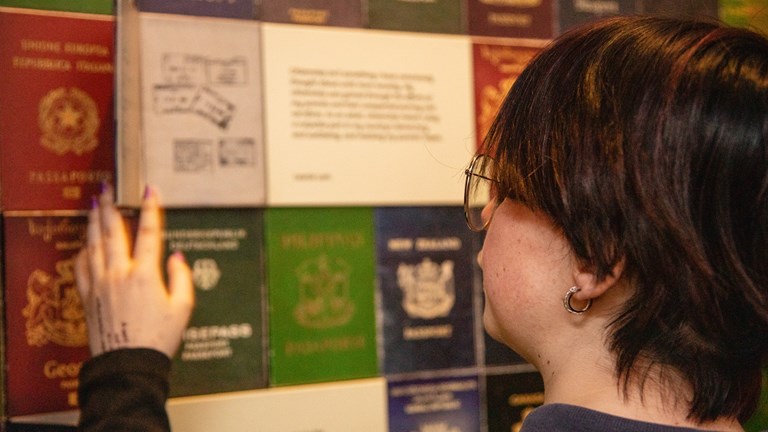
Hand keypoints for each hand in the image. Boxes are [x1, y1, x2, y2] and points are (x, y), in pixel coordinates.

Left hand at [75, 185, 194, 357]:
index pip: (148, 232)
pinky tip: (85, 244)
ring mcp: (100, 284)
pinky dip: (83, 251)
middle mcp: (119, 273)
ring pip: (93, 244)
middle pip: (112, 231)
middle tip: (107, 187)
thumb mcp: (183, 307)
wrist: (128, 363)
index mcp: (145, 274)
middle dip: (110, 205)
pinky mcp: (88, 297)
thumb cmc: (158, 338)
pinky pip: (81, 267)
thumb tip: (175, 256)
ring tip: (94, 205)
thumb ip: (181, 277)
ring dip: (93, 221)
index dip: (150, 208)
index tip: (150, 190)